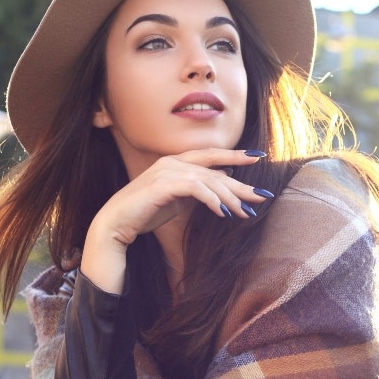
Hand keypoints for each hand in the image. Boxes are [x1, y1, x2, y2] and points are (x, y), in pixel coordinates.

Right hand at [81, 149, 272, 293]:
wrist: (116, 224)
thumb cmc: (146, 213)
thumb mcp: (178, 199)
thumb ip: (197, 188)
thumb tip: (222, 178)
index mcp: (176, 162)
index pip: (210, 155)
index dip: (234, 155)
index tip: (257, 158)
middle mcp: (172, 162)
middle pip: (214, 166)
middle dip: (240, 181)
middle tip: (262, 195)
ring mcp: (166, 171)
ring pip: (208, 179)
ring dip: (230, 197)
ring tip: (246, 212)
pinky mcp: (162, 185)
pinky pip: (196, 189)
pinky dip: (212, 200)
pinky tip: (224, 213)